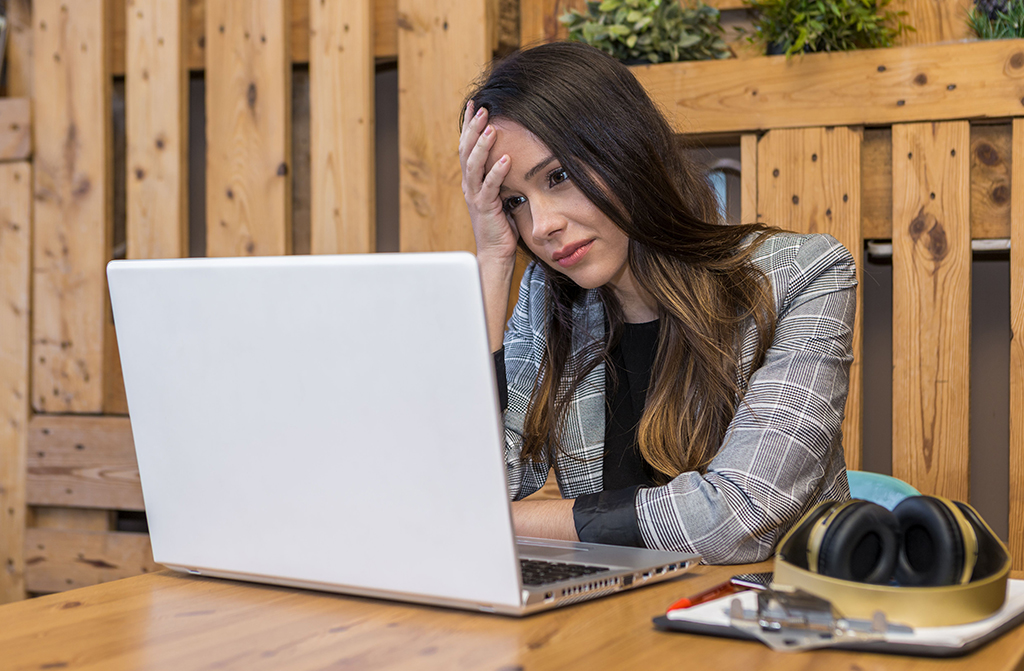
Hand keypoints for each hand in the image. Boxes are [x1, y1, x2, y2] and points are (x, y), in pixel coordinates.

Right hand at [459, 101, 518, 262]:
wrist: (495, 252)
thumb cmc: (500, 224)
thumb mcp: (500, 193)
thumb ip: (500, 175)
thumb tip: (511, 153)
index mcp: (471, 180)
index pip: (467, 147)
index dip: (469, 125)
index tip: (475, 105)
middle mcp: (469, 185)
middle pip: (466, 150)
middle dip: (473, 128)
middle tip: (482, 108)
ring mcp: (475, 196)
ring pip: (474, 165)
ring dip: (482, 145)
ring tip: (490, 127)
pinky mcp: (485, 208)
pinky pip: (490, 186)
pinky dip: (497, 171)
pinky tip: (506, 158)